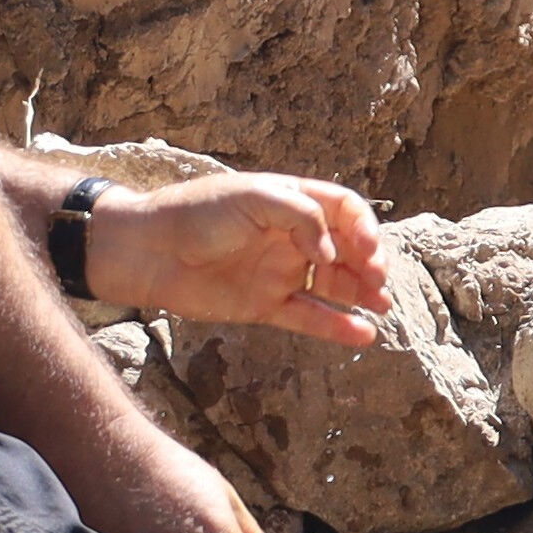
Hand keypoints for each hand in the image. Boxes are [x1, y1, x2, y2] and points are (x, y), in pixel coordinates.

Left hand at [86, 174, 392, 347]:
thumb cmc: (197, 213)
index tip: (366, 249)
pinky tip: (364, 334)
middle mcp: (291, 237)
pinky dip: (338, 326)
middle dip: (369, 263)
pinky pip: (310, 316)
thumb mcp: (253, 198)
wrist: (150, 250)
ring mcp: (280, 272)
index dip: (363, 227)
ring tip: (383, 306)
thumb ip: (300, 218)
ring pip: (334, 285)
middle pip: (346, 249)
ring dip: (361, 294)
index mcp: (291, 201)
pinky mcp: (265, 305)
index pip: (344, 210)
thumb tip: (329, 255)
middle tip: (378, 279)